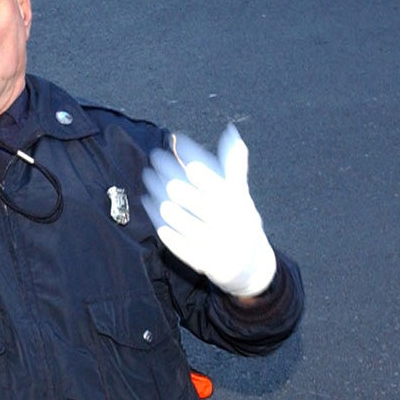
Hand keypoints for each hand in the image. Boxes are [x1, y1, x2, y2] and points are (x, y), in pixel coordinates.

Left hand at [140, 125, 277, 298]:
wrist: (252, 267)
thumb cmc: (242, 222)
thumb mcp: (242, 195)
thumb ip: (234, 166)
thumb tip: (231, 132)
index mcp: (238, 204)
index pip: (211, 177)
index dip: (192, 158)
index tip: (176, 141)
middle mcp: (226, 223)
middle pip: (188, 195)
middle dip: (167, 175)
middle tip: (154, 159)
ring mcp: (212, 243)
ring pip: (176, 216)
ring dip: (158, 196)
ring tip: (147, 181)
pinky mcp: (200, 261)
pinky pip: (172, 239)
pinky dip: (158, 221)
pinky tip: (149, 205)